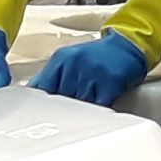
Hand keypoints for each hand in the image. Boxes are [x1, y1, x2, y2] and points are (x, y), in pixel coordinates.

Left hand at [29, 31, 154, 105]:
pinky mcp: (110, 82)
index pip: (41, 87)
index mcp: (61, 59)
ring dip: (82, 112)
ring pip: (79, 106)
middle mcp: (75, 64)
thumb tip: (32, 95)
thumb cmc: (98, 57)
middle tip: (70, 110)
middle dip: (64, 109)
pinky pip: (98, 108)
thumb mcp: (70, 60)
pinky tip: (100, 108)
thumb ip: (51, 77)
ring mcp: (93, 73)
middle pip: (60, 100)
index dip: (39, 104)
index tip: (40, 114)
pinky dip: (98, 113)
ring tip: (89, 104)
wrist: (127, 45)